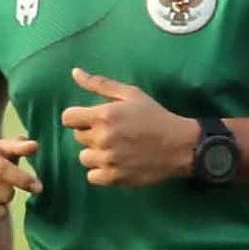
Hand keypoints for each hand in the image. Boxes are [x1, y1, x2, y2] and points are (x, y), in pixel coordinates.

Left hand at [64, 68, 196, 187]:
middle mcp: (102, 137)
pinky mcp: (114, 177)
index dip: (78, 118)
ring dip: (96, 154)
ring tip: (116, 149)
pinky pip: (92, 176)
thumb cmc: (155, 117)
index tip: (92, 120)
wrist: (181, 146)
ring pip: (84, 157)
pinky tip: (116, 163)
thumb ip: (100, 84)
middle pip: (78, 137)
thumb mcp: (131, 95)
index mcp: (104, 115)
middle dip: (91, 134)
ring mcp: (108, 159)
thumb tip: (74, 72)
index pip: (67, 118)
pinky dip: (101, 172)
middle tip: (114, 134)